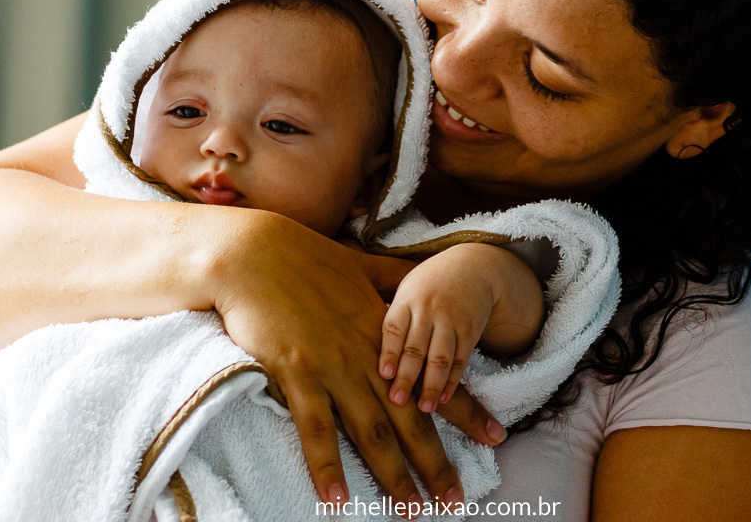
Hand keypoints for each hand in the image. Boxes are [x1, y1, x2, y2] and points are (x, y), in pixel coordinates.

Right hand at [201, 211, 504, 508]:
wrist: (254, 253)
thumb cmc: (304, 258)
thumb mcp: (360, 265)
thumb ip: (393, 278)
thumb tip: (421, 276)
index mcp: (384, 332)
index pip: (435, 378)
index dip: (467, 411)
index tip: (497, 437)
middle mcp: (366, 356)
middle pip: (409, 419)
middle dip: (435, 464)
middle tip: (455, 502)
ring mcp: (332, 366)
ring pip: (370, 432)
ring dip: (392, 476)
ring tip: (411, 511)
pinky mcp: (296, 373)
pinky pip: (314, 429)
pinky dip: (326, 466)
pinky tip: (337, 499)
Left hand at [378, 249, 495, 412]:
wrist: (472, 266)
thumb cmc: (429, 283)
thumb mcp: (406, 288)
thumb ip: (391, 315)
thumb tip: (360, 347)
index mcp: (407, 299)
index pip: (394, 328)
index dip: (389, 353)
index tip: (384, 375)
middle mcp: (429, 309)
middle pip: (416, 347)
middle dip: (407, 377)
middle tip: (397, 401)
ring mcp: (451, 320)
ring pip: (441, 357)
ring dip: (432, 385)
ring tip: (424, 408)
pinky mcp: (470, 331)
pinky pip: (460, 359)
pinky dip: (452, 380)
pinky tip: (443, 397)